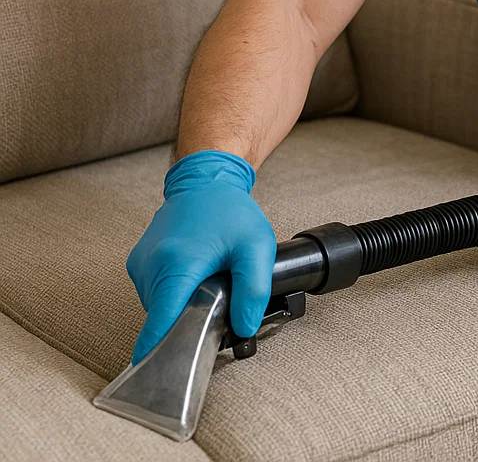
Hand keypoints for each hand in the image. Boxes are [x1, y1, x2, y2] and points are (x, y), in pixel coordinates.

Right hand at [125, 150, 277, 364]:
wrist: (205, 179)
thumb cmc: (230, 211)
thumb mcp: (257, 247)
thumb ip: (254, 289)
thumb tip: (245, 327)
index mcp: (176, 263)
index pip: (161, 322)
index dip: (161, 352)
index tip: (161, 379)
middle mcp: (150, 265)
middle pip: (164, 318)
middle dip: (187, 324)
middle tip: (217, 309)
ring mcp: (140, 264)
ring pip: (159, 307)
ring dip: (180, 307)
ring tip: (207, 286)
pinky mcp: (138, 263)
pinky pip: (155, 293)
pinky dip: (173, 294)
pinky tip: (194, 279)